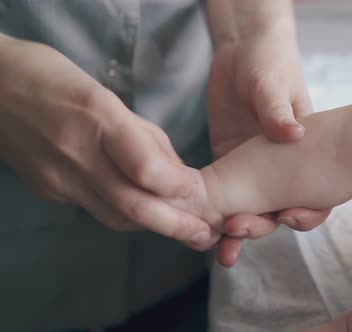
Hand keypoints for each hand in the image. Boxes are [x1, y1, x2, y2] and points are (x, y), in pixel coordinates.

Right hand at [0, 35, 215, 247]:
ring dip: (154, 226)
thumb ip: (146, 139)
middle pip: (134, 206)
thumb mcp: (109, 96)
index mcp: (98, 118)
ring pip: (116, 216)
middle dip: (176, 226)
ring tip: (184, 230)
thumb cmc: (55, 81)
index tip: (196, 191)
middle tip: (205, 236)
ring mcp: (58, 178)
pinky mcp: (49, 191)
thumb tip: (178, 176)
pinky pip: (96, 209)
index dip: (176, 186)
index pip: (145, 168)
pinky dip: (125, 213)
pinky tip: (144, 210)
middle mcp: (77, 154)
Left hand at [207, 30, 329, 266]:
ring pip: (250, 210)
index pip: (313, 192)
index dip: (305, 212)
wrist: (242, 49)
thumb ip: (278, 109)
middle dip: (261, 226)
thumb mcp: (273, 82)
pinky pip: (223, 197)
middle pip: (278, 209)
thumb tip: (293, 134)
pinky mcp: (226, 164)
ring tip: (224, 252)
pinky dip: (214, 214)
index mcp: (300, 153)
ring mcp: (252, 169)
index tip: (288, 217)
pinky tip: (201, 227)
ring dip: (238, 232)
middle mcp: (280, 168)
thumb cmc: (268, 61)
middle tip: (238, 232)